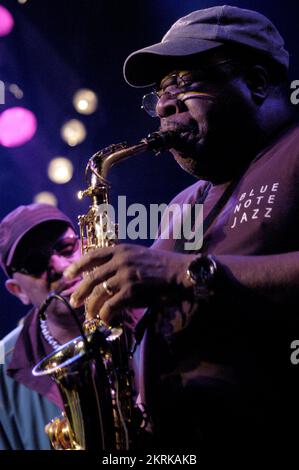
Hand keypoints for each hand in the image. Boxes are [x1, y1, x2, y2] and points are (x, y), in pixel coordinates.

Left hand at [64, 243, 195, 324]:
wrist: (181, 273)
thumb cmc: (163, 266)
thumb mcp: (139, 255)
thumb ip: (121, 261)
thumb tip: (104, 277)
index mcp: (121, 249)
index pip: (92, 255)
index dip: (77, 266)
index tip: (67, 275)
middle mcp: (120, 260)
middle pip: (91, 277)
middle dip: (80, 292)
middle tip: (74, 302)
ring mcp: (125, 276)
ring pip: (98, 294)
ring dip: (91, 307)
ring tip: (90, 316)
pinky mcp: (131, 291)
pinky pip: (110, 307)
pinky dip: (105, 316)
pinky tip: (107, 321)